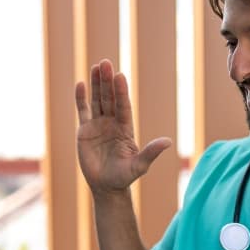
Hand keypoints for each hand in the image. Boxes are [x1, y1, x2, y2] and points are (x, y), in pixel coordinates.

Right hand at [75, 59, 170, 195]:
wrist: (106, 186)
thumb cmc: (124, 177)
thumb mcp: (139, 166)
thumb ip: (151, 153)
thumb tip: (168, 142)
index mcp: (125, 128)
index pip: (123, 106)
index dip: (121, 91)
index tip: (120, 76)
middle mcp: (112, 123)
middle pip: (109, 98)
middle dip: (107, 82)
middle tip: (106, 63)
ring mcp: (98, 125)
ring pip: (97, 100)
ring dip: (96, 84)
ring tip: (96, 66)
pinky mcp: (84, 131)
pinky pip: (83, 111)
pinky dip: (81, 98)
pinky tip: (81, 84)